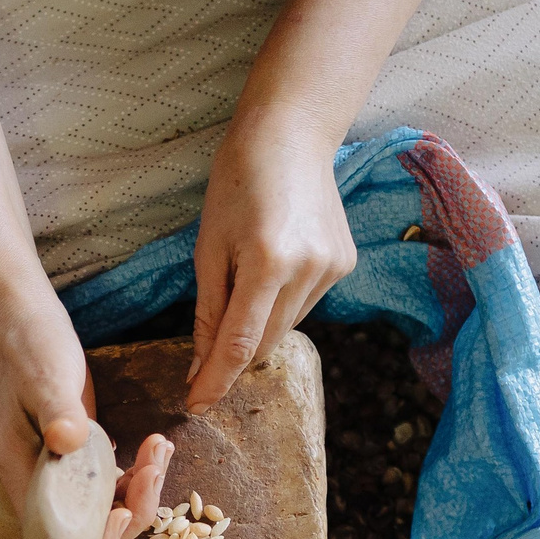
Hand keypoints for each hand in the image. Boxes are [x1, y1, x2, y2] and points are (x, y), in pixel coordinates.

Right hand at [0, 299, 171, 538]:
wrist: (21, 318)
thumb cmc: (26, 346)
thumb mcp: (45, 377)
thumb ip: (57, 412)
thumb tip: (68, 442)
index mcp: (24, 478)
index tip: (122, 509)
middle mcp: (43, 485)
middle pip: (93, 532)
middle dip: (132, 510)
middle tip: (153, 467)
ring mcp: (64, 471)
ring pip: (109, 508)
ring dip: (142, 489)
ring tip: (160, 447)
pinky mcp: (82, 454)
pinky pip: (114, 482)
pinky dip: (139, 471)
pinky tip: (157, 443)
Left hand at [188, 108, 356, 411]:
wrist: (292, 133)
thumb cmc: (238, 179)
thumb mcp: (208, 244)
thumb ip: (209, 310)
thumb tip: (202, 365)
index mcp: (267, 262)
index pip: (238, 344)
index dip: (215, 381)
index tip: (195, 405)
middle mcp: (308, 271)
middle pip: (265, 343)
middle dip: (234, 355)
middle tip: (204, 354)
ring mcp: (332, 269)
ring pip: (286, 328)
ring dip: (260, 326)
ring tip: (246, 278)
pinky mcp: (344, 265)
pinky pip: (304, 305)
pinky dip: (282, 303)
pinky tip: (275, 264)